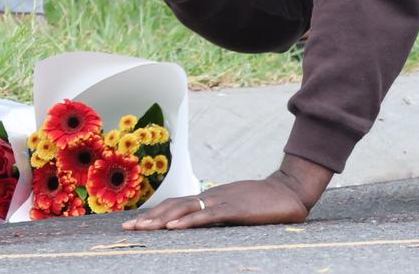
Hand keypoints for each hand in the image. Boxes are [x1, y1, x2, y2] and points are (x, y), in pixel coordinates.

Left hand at [122, 155, 332, 229]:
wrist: (290, 190)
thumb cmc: (267, 203)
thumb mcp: (240, 208)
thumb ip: (223, 215)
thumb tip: (207, 223)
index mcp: (213, 197)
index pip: (178, 204)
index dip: (156, 213)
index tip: (136, 223)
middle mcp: (213, 197)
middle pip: (174, 205)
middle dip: (149, 217)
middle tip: (127, 228)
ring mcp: (223, 202)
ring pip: (185, 209)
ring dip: (161, 219)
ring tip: (142, 229)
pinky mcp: (234, 209)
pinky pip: (206, 215)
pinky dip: (188, 220)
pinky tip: (173, 227)